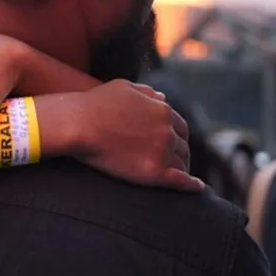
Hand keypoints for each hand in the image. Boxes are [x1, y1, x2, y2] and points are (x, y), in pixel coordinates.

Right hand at [73, 80, 202, 192]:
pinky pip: (181, 181)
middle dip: (181, 153)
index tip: (172, 144)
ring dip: (182, 169)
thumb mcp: (122, 87)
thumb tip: (163, 97)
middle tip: (175, 163)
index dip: (177, 136)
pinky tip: (197, 188)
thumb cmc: (94, 104)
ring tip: (179, 178)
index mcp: (162, 110)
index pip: (180, 126)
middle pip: (183, 146)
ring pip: (182, 164)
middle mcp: (167, 130)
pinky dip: (192, 185)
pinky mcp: (154, 172)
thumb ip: (146, 92)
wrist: (78, 124)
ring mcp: (162, 151)